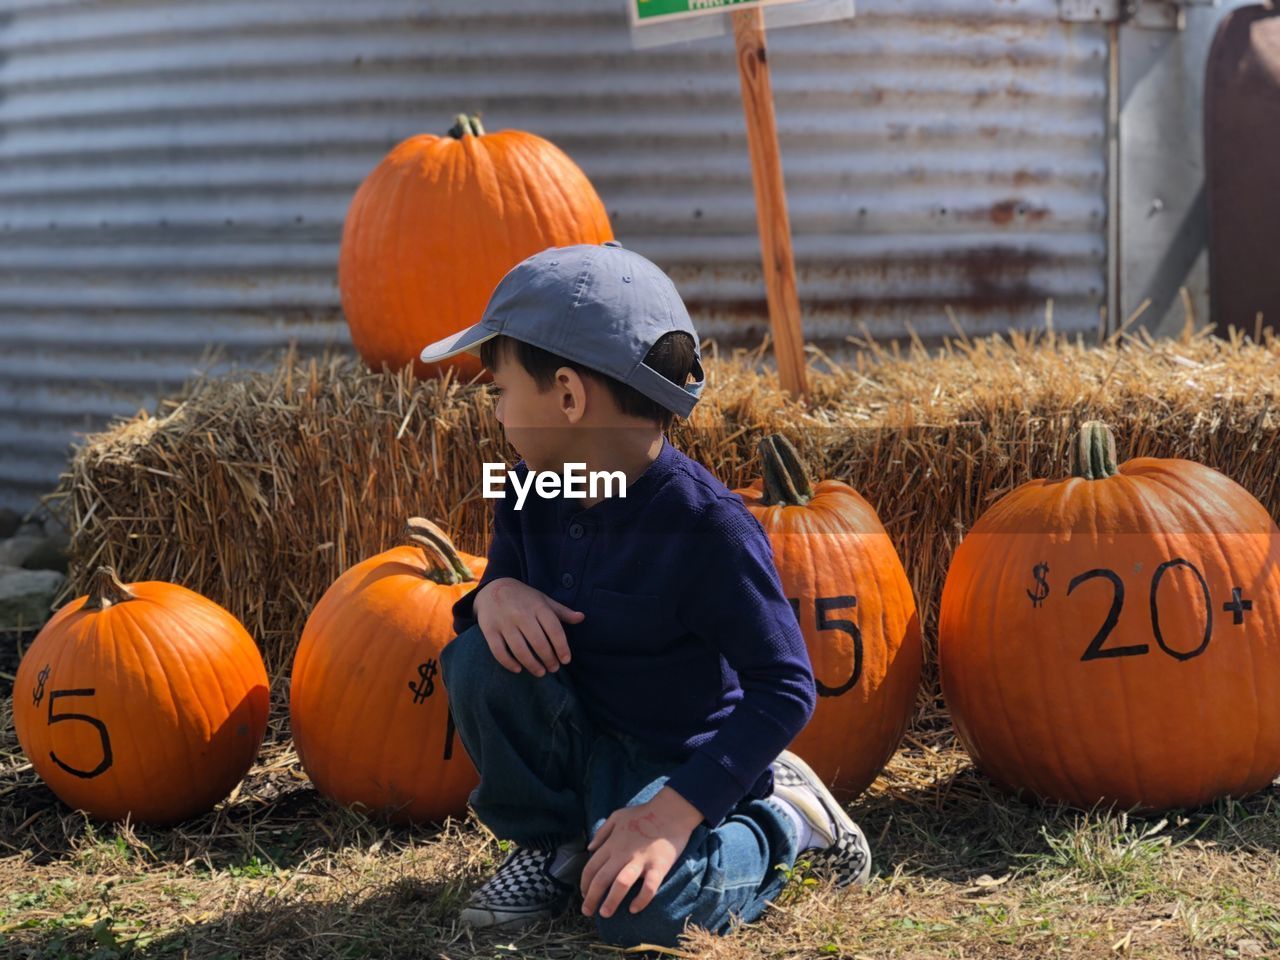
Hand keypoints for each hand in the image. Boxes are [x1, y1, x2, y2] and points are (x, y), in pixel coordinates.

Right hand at [473, 577, 583, 676]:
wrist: (492, 588)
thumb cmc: (524, 598)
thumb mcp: (543, 600)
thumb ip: (562, 611)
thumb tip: (582, 618)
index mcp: (537, 606)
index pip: (554, 630)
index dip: (562, 647)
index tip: (566, 660)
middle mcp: (521, 614)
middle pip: (538, 642)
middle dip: (549, 659)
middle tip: (554, 668)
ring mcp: (504, 622)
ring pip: (519, 649)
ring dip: (532, 664)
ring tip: (540, 672)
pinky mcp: (489, 630)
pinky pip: (499, 651)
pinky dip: (508, 663)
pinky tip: (518, 669)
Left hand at [580, 786, 702, 918]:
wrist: (672, 810)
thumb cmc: (644, 813)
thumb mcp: (617, 816)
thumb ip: (602, 832)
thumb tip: (589, 848)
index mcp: (612, 843)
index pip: (591, 867)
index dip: (584, 884)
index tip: (584, 895)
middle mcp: (623, 853)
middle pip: (601, 879)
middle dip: (591, 898)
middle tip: (587, 912)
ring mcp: (641, 860)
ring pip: (620, 884)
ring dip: (611, 901)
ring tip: (605, 914)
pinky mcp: (658, 866)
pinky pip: (649, 887)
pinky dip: (641, 900)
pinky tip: (634, 909)